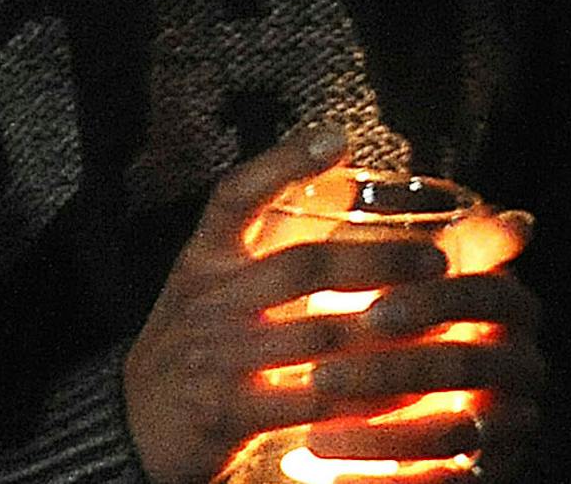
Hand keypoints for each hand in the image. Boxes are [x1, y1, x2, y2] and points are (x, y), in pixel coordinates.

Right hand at [122, 129, 544, 482]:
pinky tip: (408, 386)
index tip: (338, 139)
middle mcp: (209, 300)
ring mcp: (216, 358)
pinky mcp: (227, 414)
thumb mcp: (215, 282)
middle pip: (304, 267)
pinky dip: (363, 394)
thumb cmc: (196, 341)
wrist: (129, 431)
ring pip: (318, 336)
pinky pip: (310, 401)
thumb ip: (273, 235)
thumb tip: (351, 176)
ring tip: (442, 319)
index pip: (235, 196)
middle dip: (380, 260)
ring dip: (386, 329)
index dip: (282, 162)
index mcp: (204, 259)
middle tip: (440, 260)